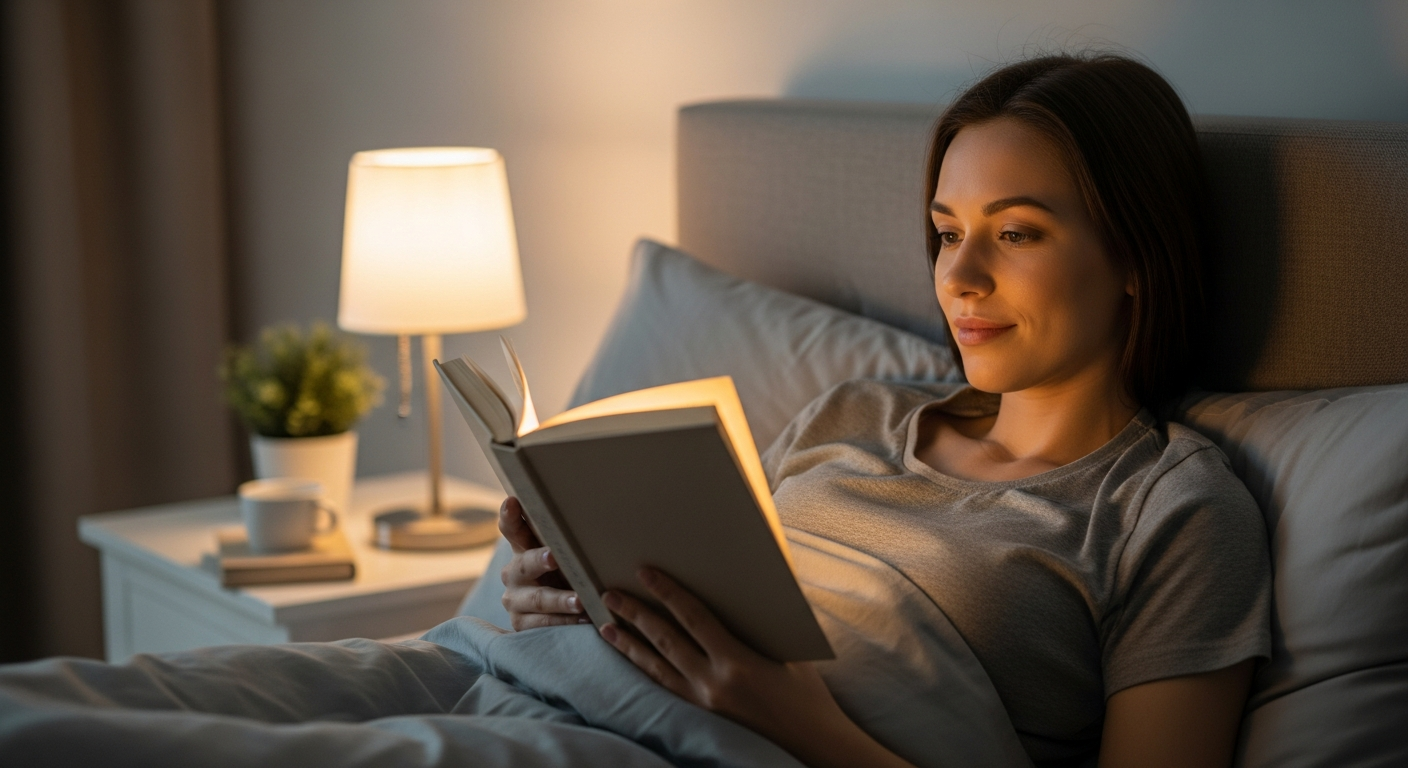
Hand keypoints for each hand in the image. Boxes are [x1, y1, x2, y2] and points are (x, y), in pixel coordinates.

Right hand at [498, 496, 586, 629]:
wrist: (562, 612)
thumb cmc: (569, 572)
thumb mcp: (568, 553)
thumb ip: (571, 537)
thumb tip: (599, 510)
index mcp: (523, 547)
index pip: (512, 528)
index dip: (510, 516)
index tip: (512, 502)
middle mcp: (513, 572)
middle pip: (525, 564)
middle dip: (539, 560)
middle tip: (554, 557)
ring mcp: (514, 599)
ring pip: (537, 598)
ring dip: (560, 600)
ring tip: (580, 601)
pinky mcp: (521, 624)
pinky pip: (543, 624)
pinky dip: (565, 623)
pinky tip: (584, 620)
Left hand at [599, 568, 914, 767]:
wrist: (811, 741)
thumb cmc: (805, 693)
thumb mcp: (786, 650)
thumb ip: (758, 622)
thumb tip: (745, 588)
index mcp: (735, 661)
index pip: (692, 617)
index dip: (667, 592)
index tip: (645, 572)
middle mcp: (712, 683)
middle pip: (664, 640)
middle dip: (635, 614)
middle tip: (610, 593)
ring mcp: (703, 702)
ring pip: (656, 666)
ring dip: (629, 644)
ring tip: (606, 625)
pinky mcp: (701, 715)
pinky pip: (664, 687)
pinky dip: (644, 669)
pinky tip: (631, 658)